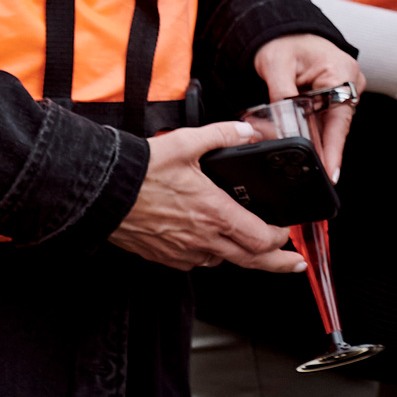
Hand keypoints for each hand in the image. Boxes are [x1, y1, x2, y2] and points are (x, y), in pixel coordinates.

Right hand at [109, 122, 302, 272]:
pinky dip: (211, 254)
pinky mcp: (164, 256)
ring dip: (240, 255)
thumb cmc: (141, 171)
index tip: (289, 233)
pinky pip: (196, 261)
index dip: (281, 240)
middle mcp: (202, 239)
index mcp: (215, 214)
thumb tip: (246, 130)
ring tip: (252, 247)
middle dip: (278, 264)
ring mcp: (182, 251)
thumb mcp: (187, 143)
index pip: (261, 240)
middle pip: (251, 261)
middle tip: (295, 266)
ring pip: (223, 261)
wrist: (101, 192)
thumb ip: (222, 134)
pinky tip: (212, 240)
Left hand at [256, 33, 360, 179]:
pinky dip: (316, 131)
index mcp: (340, 73)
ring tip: (311, 167)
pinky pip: (327, 118)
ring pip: (332, 124)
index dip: (334, 149)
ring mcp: (344, 88)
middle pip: (337, 125)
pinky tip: (308, 148)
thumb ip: (281, 97)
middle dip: (326, 151)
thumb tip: (283, 129)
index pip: (339, 119)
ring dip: (319, 142)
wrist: (284, 30)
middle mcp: (348, 82)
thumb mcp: (276, 67)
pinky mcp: (335, 93)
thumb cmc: (283, 42)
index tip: (331, 172)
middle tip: (318, 177)